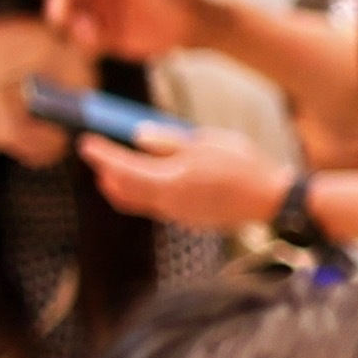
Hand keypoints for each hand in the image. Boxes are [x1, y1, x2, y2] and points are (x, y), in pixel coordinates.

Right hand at [35, 0, 207, 62]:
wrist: (196, 19)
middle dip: (57, 1)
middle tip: (62, 9)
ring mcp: (101, 13)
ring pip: (69, 17)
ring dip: (67, 22)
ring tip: (83, 27)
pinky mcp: (108, 36)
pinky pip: (85, 39)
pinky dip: (83, 38)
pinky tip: (92, 37)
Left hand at [79, 123, 292, 233]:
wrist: (271, 199)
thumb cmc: (243, 164)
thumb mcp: (204, 142)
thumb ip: (168, 142)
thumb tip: (138, 137)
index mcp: (171, 180)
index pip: (124, 168)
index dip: (102, 155)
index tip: (86, 143)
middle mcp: (169, 202)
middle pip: (124, 191)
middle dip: (107, 174)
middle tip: (97, 156)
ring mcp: (179, 215)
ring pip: (137, 202)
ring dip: (122, 186)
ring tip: (114, 170)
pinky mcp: (189, 220)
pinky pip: (156, 207)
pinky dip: (142, 193)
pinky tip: (148, 180)